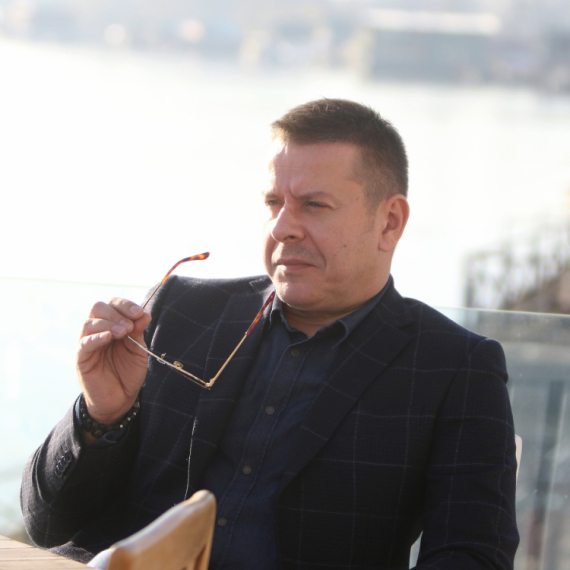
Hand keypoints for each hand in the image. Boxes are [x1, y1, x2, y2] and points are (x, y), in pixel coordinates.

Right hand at [76, 297, 151, 425]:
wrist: (120, 398)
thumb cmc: (128, 372)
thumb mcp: (138, 350)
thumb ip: (138, 332)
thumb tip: (144, 314)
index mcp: (112, 325)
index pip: (113, 304)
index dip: (125, 305)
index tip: (139, 314)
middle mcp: (98, 331)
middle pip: (98, 308)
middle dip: (116, 313)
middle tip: (130, 326)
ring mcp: (87, 343)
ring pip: (89, 323)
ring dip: (108, 324)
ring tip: (123, 333)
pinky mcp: (81, 358)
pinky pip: (84, 343)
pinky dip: (96, 337)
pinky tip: (108, 338)